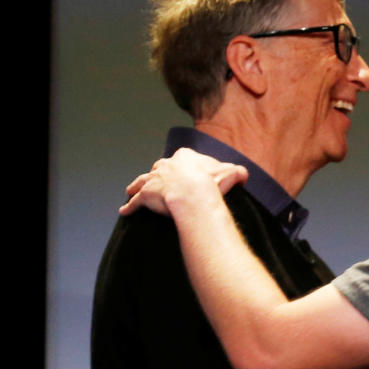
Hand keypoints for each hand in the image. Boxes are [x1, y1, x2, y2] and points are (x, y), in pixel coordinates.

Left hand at [120, 148, 248, 215]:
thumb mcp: (229, 173)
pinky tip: (124, 211)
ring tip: (130, 190)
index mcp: (184, 157)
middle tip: (155, 180)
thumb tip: (244, 174)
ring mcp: (154, 179)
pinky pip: (135, 202)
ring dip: (136, 186)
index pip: (181, 159)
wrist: (193, 193)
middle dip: (156, 174)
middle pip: (158, 168)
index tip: (183, 173)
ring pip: (142, 181)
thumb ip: (236, 173)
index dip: (182, 167)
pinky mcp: (146, 195)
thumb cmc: (211, 183)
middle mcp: (166, 165)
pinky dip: (130, 207)